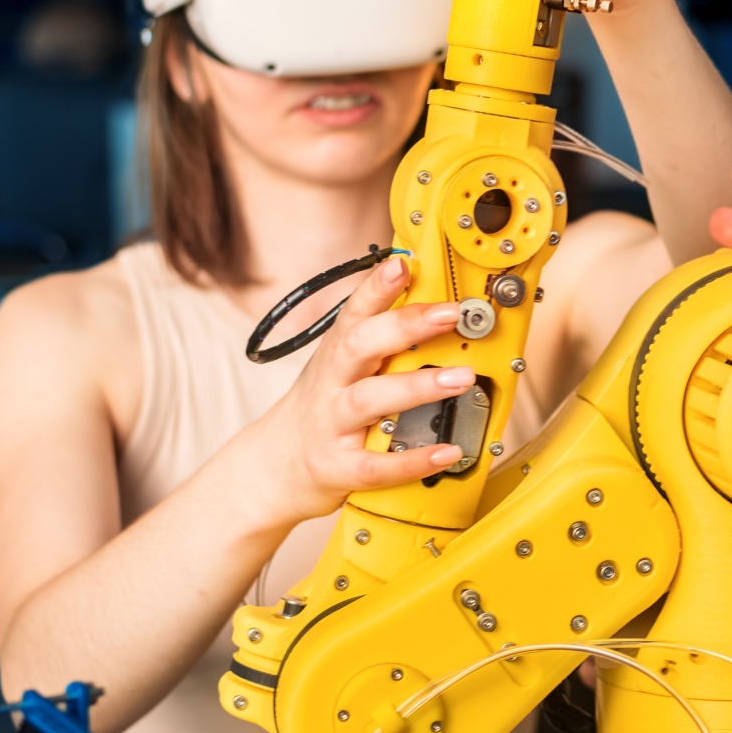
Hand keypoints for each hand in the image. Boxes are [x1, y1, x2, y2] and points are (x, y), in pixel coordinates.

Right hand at [238, 254, 471, 524]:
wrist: (270, 468)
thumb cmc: (320, 410)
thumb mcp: (340, 366)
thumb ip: (379, 338)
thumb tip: (429, 300)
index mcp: (336, 355)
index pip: (355, 312)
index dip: (376, 286)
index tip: (402, 264)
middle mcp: (331, 384)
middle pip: (360, 345)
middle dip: (405, 325)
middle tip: (450, 313)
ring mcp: (332, 426)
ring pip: (370, 400)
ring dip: (417, 386)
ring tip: (461, 378)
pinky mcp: (338, 468)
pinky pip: (378, 466)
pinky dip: (414, 460)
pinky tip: (448, 450)